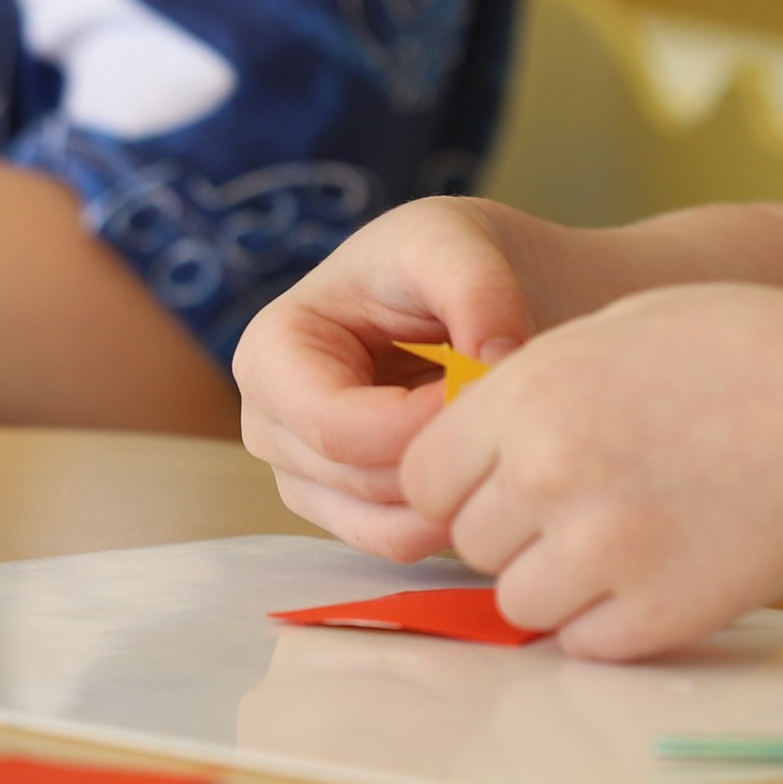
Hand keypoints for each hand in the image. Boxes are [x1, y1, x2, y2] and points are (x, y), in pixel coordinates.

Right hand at [232, 198, 536, 557]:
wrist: (466, 289)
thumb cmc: (442, 254)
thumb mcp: (455, 242)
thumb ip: (479, 292)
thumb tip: (494, 363)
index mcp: (272, 353)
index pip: (335, 426)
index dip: (419, 422)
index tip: (489, 389)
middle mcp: (271, 425)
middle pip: (359, 482)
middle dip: (445, 453)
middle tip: (511, 416)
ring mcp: (304, 476)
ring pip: (381, 525)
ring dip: (454, 489)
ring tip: (505, 434)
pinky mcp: (347, 507)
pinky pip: (399, 541)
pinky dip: (453, 512)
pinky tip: (493, 465)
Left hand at [400, 282, 782, 659]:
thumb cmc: (739, 350)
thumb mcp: (614, 328)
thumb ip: (529, 389)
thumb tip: (474, 452)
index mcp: (529, 394)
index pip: (422, 477)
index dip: (456, 481)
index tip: (500, 476)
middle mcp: (548, 473)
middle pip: (469, 540)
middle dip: (511, 526)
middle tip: (583, 497)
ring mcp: (600, 551)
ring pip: (517, 600)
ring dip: (554, 578)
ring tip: (623, 531)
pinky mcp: (653, 614)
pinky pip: (583, 641)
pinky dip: (608, 617)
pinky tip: (657, 564)